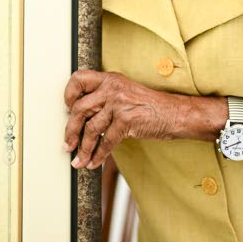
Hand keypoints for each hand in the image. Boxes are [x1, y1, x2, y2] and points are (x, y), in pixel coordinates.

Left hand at [63, 70, 195, 169]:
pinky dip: (98, 155)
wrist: (175, 113)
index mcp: (109, 79)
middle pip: (79, 108)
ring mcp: (119, 104)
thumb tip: (80, 116)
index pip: (78, 79)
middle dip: (70, 130)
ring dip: (83, 148)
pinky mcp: (127, 120)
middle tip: (67, 144)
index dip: (68, 95)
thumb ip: (104, 98)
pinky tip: (94, 162)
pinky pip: (106, 141)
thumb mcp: (125, 92)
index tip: (67, 110)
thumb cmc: (149, 106)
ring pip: (91, 128)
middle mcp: (112, 88)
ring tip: (78, 160)